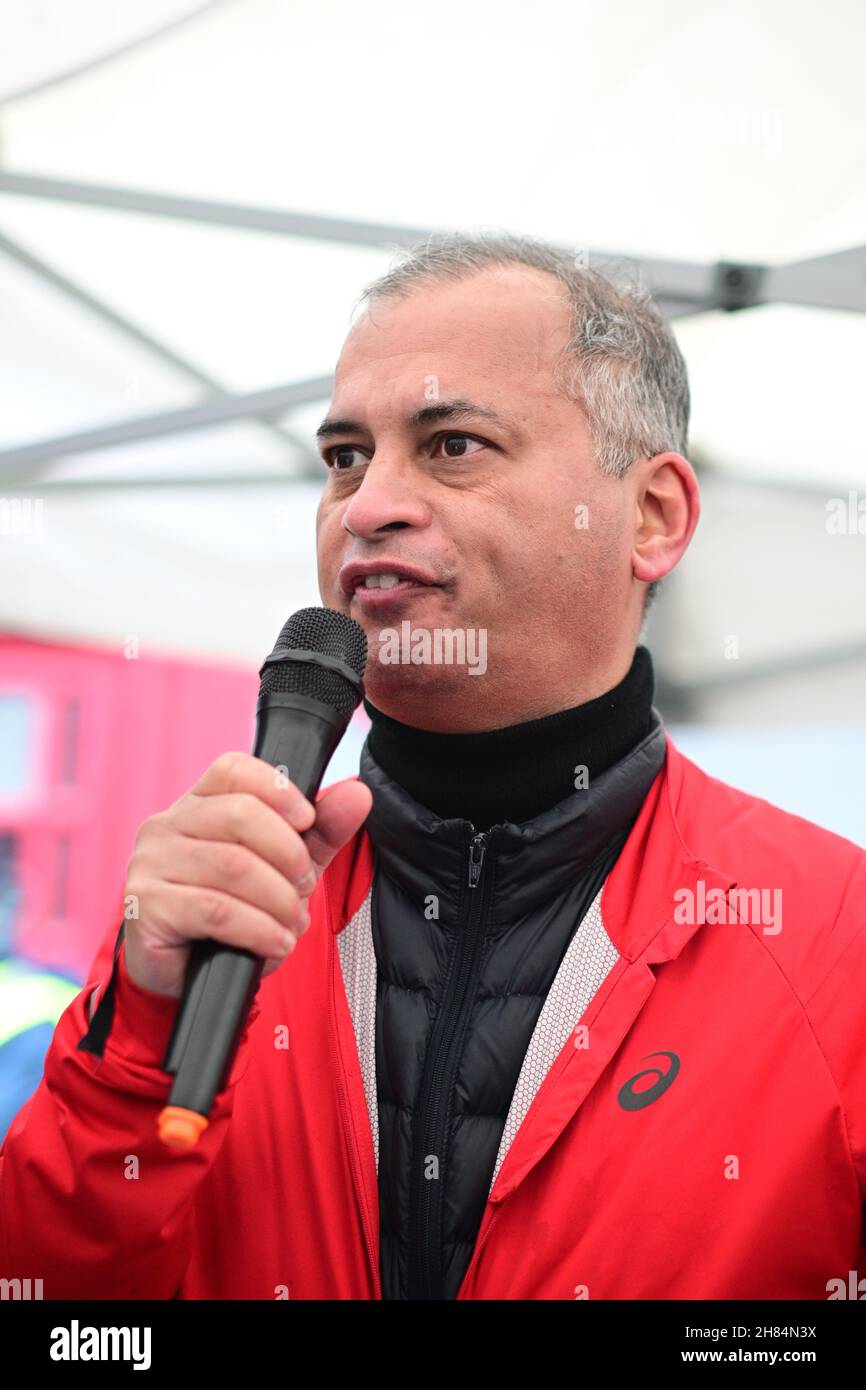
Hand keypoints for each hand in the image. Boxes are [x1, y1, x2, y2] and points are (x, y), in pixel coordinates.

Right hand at [122, 751, 371, 996]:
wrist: (189, 976)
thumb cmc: (234, 912)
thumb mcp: (287, 867)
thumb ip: (322, 831)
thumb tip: (357, 795)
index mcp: (197, 804)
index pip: (234, 769)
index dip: (278, 790)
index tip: (307, 821)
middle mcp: (166, 826)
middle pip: (240, 814)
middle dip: (289, 854)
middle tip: (304, 887)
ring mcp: (149, 864)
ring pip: (233, 866)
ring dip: (278, 899)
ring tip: (292, 923)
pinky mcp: (145, 907)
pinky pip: (216, 910)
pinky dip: (259, 929)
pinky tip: (276, 942)